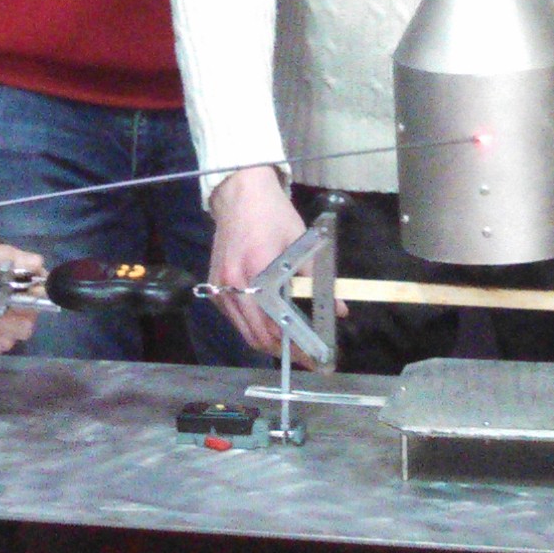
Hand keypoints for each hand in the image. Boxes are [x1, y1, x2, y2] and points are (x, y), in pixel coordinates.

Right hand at [206, 166, 306, 351]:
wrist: (239, 194)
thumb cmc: (273, 214)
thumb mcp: (301, 243)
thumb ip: (317, 279)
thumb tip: (339, 309)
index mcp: (257, 270)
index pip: (276, 323)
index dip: (296, 345)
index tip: (315, 358)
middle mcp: (233, 284)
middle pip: (258, 335)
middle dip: (284, 351)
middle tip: (307, 358)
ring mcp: (220, 287)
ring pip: (244, 332)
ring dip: (268, 342)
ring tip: (293, 346)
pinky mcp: (215, 287)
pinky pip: (236, 319)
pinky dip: (254, 327)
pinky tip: (272, 326)